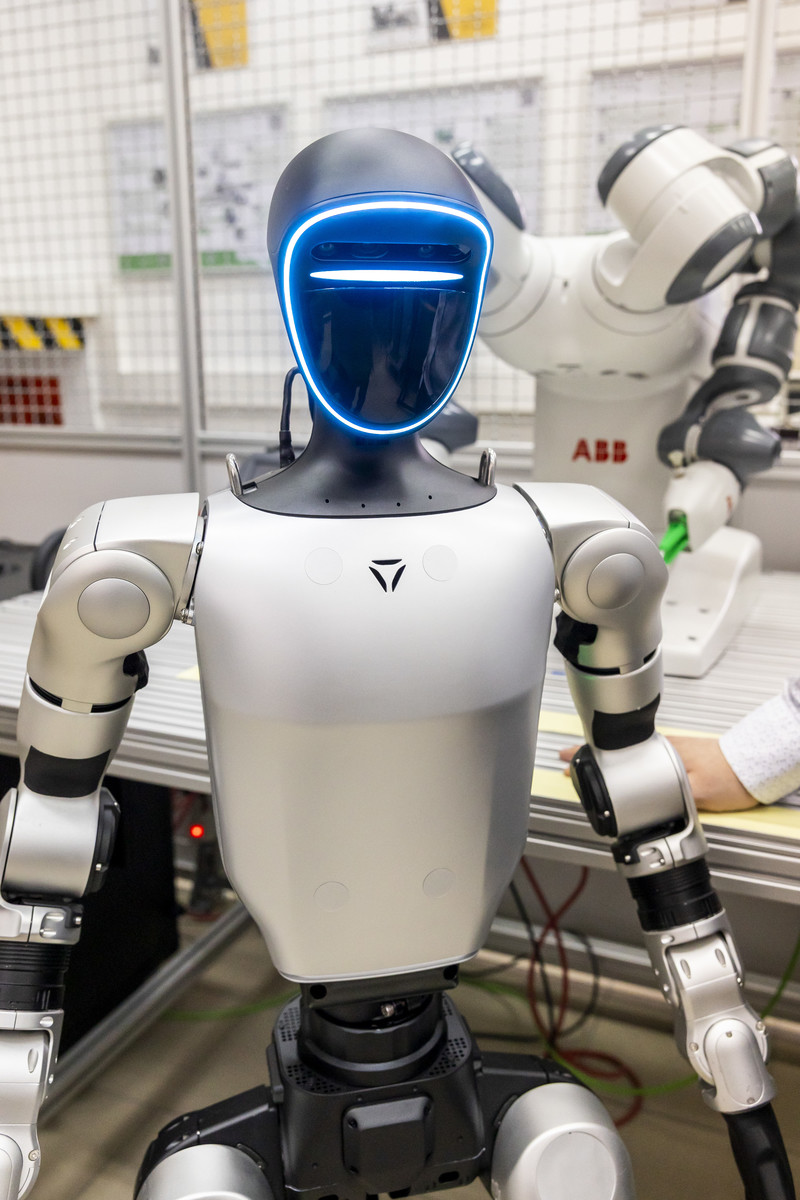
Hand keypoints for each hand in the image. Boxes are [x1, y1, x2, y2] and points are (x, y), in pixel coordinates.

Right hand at [558, 739, 758, 812]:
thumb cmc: (730, 775)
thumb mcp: (700, 791)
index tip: (566, 757)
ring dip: (605, 760)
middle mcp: (659, 748)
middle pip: (615, 749)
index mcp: (659, 752)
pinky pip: (640, 759)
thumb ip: (672, 795)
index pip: (615, 748)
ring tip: (587, 769)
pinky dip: (623, 763)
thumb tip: (649, 802)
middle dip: (589, 756)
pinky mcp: (674, 758)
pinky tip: (621, 773)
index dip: (587, 753)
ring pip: (626, 754)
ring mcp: (666, 751)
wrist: (752, 765)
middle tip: (568, 763)